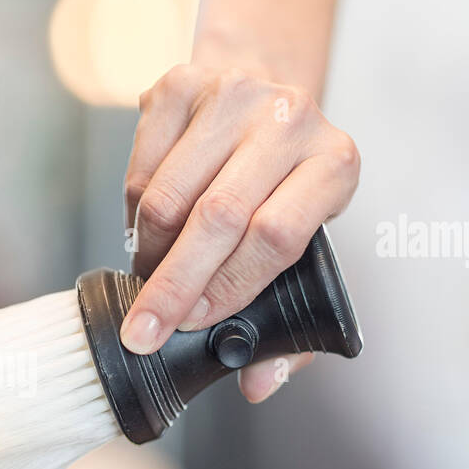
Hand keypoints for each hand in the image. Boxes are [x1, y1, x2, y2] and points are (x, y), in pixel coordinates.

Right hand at [120, 61, 359, 401]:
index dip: (227, 288)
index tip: (191, 326)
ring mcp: (232, 94)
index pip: (274, 236)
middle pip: (216, 218)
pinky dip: (134, 215)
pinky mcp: (180, 84)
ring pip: (167, 196)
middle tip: (142, 333)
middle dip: (172, 287)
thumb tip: (259, 384)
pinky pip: (140, 170)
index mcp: (334, 164)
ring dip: (149, 253)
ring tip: (150, 276)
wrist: (263, 94)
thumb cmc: (284, 190)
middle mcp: (289, 119)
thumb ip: (291, 324)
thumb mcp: (307, 248)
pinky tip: (148, 230)